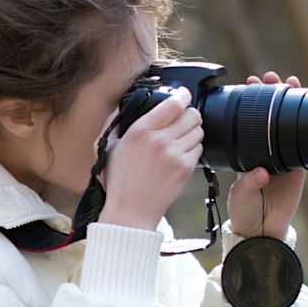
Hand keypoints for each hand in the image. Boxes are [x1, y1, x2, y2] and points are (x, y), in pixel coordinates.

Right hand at [98, 87, 203, 231]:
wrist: (130, 211)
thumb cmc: (118, 181)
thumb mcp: (108, 146)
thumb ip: (115, 121)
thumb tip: (124, 102)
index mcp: (141, 130)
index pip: (174, 103)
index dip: (183, 96)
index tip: (184, 95)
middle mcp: (160, 140)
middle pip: (192, 115)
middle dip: (190, 114)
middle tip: (184, 119)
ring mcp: (174, 155)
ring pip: (199, 131)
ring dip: (193, 131)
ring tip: (182, 138)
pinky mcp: (184, 169)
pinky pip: (199, 149)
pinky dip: (194, 148)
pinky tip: (182, 153)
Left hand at [226, 72, 307, 239]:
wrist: (261, 230)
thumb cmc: (244, 211)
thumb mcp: (240, 195)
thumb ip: (248, 183)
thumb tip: (261, 173)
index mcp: (246, 152)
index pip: (248, 121)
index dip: (250, 102)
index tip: (250, 83)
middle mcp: (264, 151)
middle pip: (269, 116)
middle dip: (271, 94)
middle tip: (271, 77)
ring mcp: (283, 157)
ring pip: (288, 124)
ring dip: (291, 103)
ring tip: (292, 81)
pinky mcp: (299, 168)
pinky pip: (304, 145)